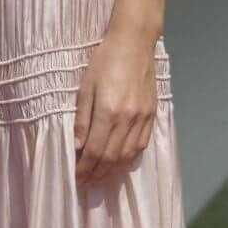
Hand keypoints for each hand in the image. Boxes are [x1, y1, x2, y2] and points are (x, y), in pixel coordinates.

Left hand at [73, 27, 158, 189]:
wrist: (134, 42)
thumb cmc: (104, 60)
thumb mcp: (85, 86)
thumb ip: (81, 118)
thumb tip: (76, 147)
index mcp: (108, 111)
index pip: (94, 150)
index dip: (84, 168)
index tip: (76, 177)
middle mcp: (128, 118)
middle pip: (111, 157)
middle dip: (96, 174)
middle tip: (85, 184)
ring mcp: (142, 118)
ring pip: (127, 155)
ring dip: (112, 171)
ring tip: (100, 179)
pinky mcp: (152, 115)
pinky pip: (141, 145)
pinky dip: (128, 159)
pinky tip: (119, 164)